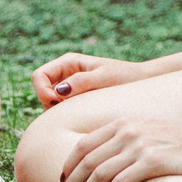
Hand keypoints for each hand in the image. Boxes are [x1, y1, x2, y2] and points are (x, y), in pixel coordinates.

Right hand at [30, 52, 146, 107]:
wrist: (142, 84)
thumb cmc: (125, 77)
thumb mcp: (105, 77)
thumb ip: (82, 82)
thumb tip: (59, 91)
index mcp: (68, 63)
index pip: (39, 76)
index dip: (41, 90)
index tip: (55, 102)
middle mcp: (65, 75)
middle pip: (41, 91)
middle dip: (49, 103)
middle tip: (70, 111)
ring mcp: (69, 89)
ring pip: (49, 103)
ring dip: (58, 111)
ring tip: (81, 113)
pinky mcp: (76, 102)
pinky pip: (61, 111)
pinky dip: (66, 117)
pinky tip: (83, 118)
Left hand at [57, 115, 181, 181]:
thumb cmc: (179, 142)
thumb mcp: (145, 130)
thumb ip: (122, 139)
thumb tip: (99, 159)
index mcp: (122, 122)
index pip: (83, 144)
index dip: (68, 164)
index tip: (62, 180)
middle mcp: (127, 131)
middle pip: (88, 160)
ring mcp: (140, 146)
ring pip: (100, 173)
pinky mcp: (154, 161)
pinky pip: (122, 181)